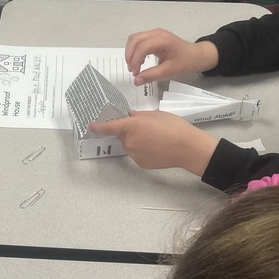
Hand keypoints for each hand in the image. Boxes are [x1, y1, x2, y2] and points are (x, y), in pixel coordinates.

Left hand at [89, 110, 217, 176]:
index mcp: (131, 126)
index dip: (98, 126)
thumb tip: (130, 118)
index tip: (91, 126)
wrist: (187, 148)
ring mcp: (134, 154)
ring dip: (137, 141)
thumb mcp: (155, 115)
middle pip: (122, 135)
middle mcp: (129, 141)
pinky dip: (143, 150)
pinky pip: (137, 154)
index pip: (109, 127)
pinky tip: (157, 148)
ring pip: (130, 145)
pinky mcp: (141, 163)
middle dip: (129, 131)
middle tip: (147, 128)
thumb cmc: (173, 127)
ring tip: (155, 138)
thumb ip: (139, 116)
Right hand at [125, 29, 218, 84]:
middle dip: (130, 55)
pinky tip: (139, 60)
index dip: (135, 61)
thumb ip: (151, 75)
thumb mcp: (168, 72)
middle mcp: (157, 33)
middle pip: (135, 40)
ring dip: (131, 51)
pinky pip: (139, 39)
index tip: (135, 74)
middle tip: (132, 70)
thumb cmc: (185, 62)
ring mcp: (155, 33)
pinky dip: (135, 49)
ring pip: (135, 38)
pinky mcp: (154, 36)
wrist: (196, 56)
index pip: (141, 48)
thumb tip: (136, 81)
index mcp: (162, 40)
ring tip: (134, 66)